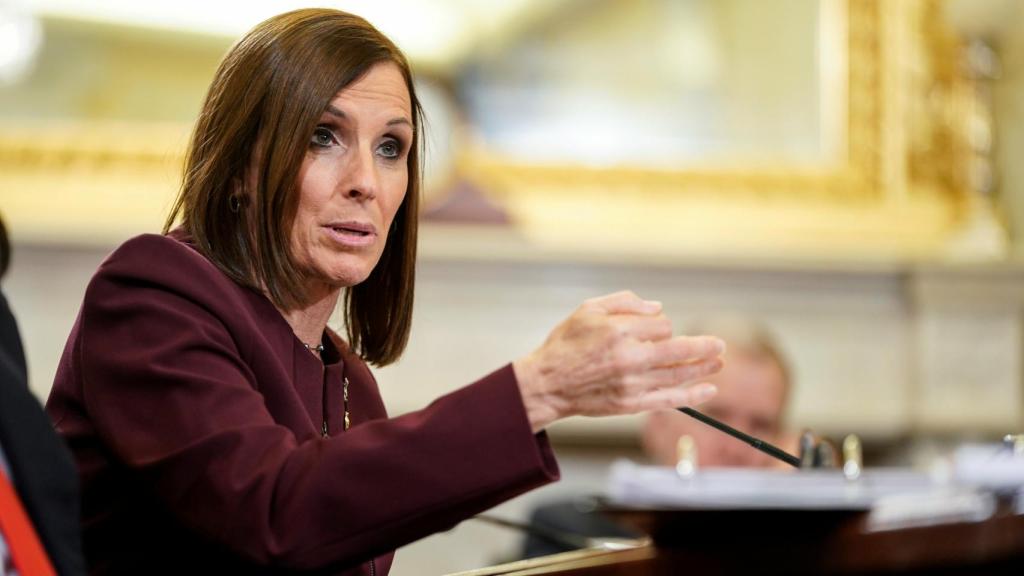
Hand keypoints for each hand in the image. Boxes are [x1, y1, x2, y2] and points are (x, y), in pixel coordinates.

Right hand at [513, 291, 723, 432]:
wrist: (547, 384)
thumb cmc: (565, 344)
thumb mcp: (588, 310)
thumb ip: (624, 303)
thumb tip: (658, 308)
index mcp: (618, 330)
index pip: (660, 325)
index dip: (662, 325)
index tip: (653, 329)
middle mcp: (628, 357)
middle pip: (677, 349)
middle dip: (702, 346)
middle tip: (720, 345)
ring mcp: (632, 383)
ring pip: (677, 374)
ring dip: (702, 368)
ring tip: (719, 362)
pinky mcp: (631, 404)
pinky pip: (668, 399)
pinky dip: (692, 396)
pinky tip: (709, 390)